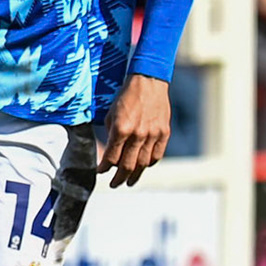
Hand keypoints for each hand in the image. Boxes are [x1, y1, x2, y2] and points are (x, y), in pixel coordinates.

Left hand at [98, 74, 170, 188]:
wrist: (148, 81)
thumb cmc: (126, 96)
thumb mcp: (111, 114)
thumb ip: (111, 135)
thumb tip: (111, 153)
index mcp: (121, 129)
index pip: (111, 158)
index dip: (104, 168)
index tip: (101, 172)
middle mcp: (137, 134)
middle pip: (127, 166)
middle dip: (118, 179)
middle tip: (114, 184)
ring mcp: (152, 135)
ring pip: (143, 164)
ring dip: (134, 176)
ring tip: (129, 182)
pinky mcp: (164, 133)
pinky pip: (157, 155)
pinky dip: (149, 164)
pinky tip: (143, 166)